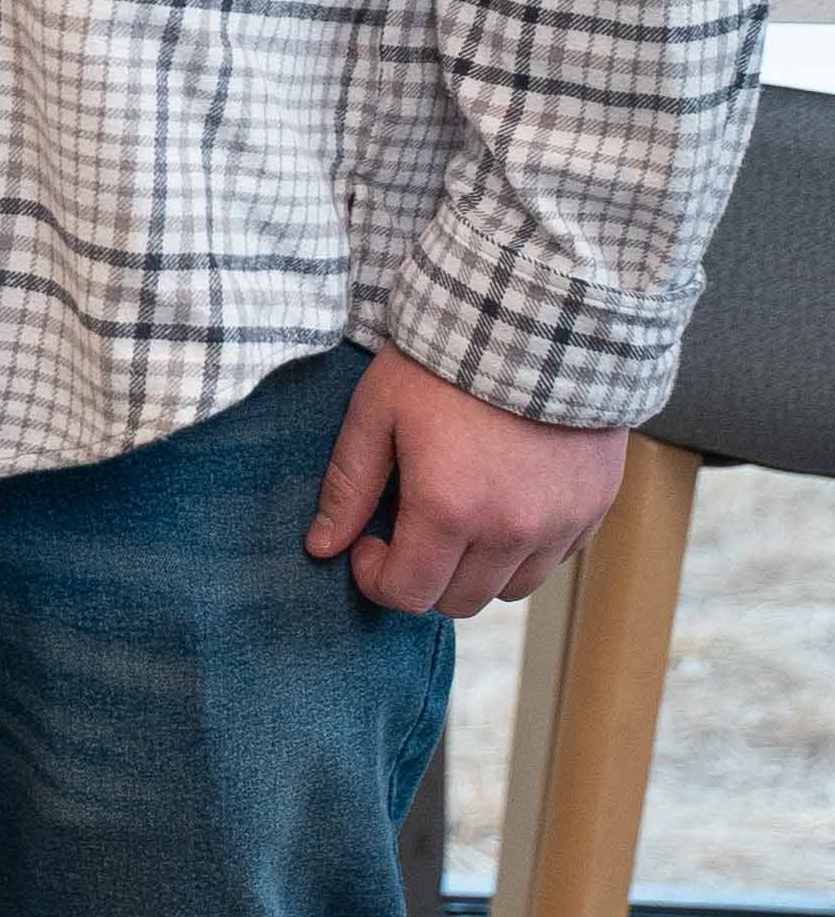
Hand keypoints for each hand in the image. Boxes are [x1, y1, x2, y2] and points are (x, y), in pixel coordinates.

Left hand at [303, 343, 628, 617]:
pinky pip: (553, 559)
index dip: (376, 577)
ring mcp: (560, 523)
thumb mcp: (378, 412)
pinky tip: (505, 500)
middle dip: (423, 574)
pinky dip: (524, 548)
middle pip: (458, 601)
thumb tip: (321, 547)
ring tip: (461, 512)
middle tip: (411, 524)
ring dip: (475, 567)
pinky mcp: (595, 507)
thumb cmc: (447, 359)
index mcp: (450, 510)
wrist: (541, 314)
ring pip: (509, 588)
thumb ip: (349, 486)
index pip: (407, 594)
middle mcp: (511, 531)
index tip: (370, 541)